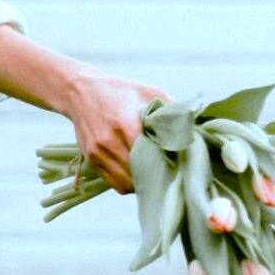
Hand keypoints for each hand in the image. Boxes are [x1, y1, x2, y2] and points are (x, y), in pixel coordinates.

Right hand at [62, 71, 170, 194]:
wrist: (78, 91)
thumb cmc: (119, 90)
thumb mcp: (148, 92)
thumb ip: (171, 109)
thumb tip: (196, 127)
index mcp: (125, 123)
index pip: (150, 156)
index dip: (166, 164)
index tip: (178, 164)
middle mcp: (108, 141)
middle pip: (139, 174)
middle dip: (156, 177)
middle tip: (170, 173)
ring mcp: (97, 153)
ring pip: (126, 184)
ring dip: (142, 184)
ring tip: (154, 176)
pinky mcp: (91, 160)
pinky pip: (114, 184)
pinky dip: (128, 184)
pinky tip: (138, 174)